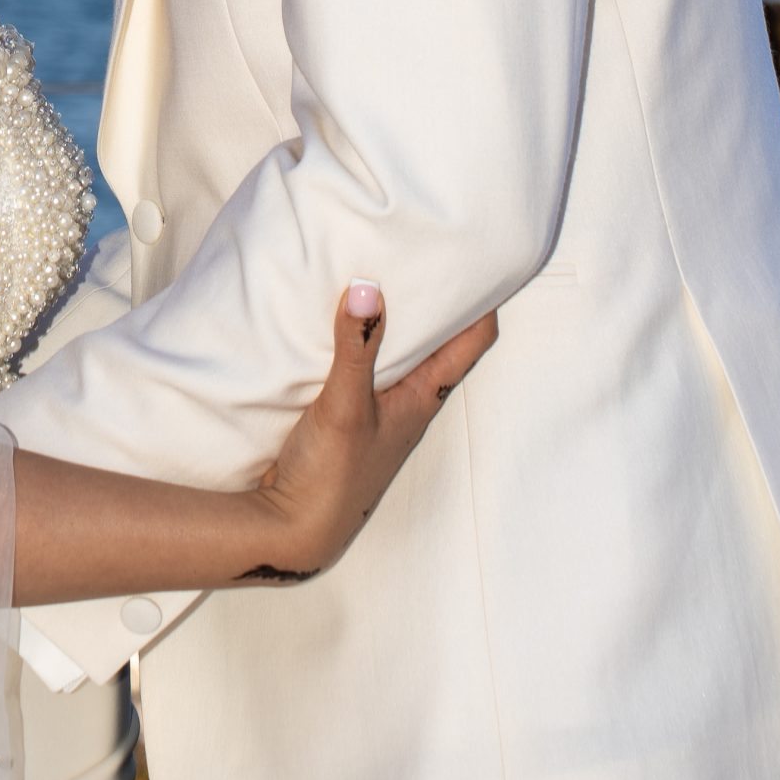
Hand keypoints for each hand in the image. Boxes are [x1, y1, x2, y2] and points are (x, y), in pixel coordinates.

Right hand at [242, 285, 496, 581]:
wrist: (294, 529)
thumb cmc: (332, 476)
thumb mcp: (344, 405)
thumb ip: (355, 347)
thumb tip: (368, 287)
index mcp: (423, 399)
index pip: (472, 344)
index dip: (485, 304)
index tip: (484, 259)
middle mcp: (409, 402)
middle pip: (441, 343)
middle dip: (440, 300)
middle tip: (431, 251)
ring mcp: (380, 410)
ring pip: (403, 353)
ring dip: (400, 318)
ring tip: (387, 271)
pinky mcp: (349, 414)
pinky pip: (368, 364)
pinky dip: (364, 337)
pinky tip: (343, 319)